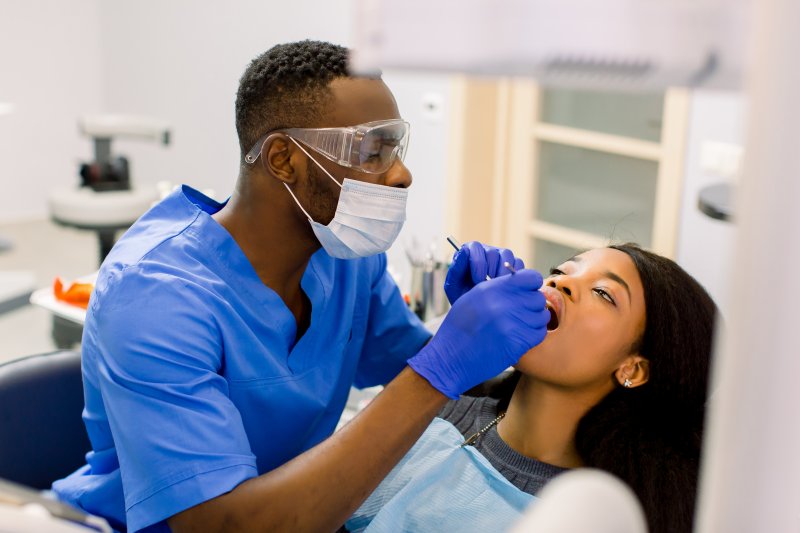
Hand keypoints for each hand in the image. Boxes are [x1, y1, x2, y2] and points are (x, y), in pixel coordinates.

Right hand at [408, 269, 549, 398]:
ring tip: (518, 326)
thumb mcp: (472, 298)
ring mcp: (512, 324)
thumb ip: (498, 288)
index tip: (525, 293)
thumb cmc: (460, 329)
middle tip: (520, 313)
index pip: (531, 277)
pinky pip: (539, 333)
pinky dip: (533, 335)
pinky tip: (519, 337)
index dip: (531, 285)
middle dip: (531, 305)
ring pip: (541, 316)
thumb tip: (521, 284)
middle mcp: (504, 303)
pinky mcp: (517, 343)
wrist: (450, 358)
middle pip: (537, 297)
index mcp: (492, 289)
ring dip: (533, 321)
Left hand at [444, 241, 525, 304]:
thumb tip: (463, 251)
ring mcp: (501, 257)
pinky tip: (508, 289)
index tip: (477, 280)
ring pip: (507, 255)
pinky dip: (514, 276)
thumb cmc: (463, 297)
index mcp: (470, 253)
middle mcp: (486, 251)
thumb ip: (456, 269)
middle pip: (493, 252)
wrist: (478, 313)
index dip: (477, 263)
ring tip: (498, 290)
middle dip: (491, 271)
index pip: (475, 247)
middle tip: (489, 287)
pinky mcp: (514, 265)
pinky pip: (518, 264)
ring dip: (503, 274)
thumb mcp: (454, 286)